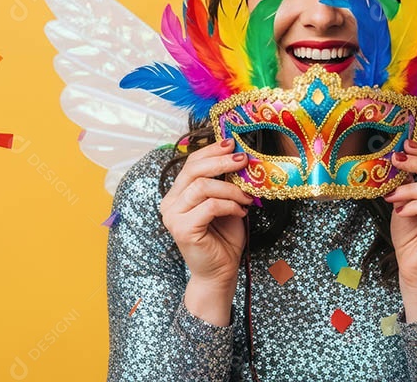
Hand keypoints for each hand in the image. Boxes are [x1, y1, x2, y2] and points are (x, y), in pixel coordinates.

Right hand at [160, 138, 253, 285]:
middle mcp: (170, 203)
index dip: (211, 150)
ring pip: (202, 187)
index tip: (232, 143)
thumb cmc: (223, 238)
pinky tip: (241, 212)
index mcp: (177, 194)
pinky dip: (230, 205)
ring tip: (246, 198)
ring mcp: (173, 216)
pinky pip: (210, 206)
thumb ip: (225, 182)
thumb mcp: (226, 203)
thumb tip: (239, 155)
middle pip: (193, 170)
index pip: (190, 163)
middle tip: (244, 160)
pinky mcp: (182, 229)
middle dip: (221, 162)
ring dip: (230, 189)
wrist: (220, 272)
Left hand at [385, 139, 416, 289]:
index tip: (405, 145)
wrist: (414, 271)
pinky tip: (402, 212)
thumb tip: (400, 156)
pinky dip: (414, 206)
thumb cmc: (411, 238)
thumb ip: (409, 182)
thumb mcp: (407, 202)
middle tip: (395, 161)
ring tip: (392, 198)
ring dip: (410, 190)